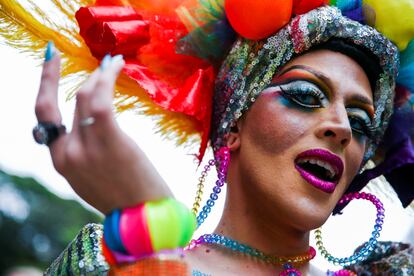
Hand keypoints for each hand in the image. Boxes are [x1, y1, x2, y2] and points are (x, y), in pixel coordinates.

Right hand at [35, 43, 171, 213]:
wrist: (144, 218)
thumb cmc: (124, 197)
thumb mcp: (92, 178)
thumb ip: (82, 153)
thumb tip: (87, 124)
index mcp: (60, 161)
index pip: (44, 114)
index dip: (46, 82)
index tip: (52, 59)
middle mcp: (67, 152)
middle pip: (73, 100)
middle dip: (89, 78)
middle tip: (106, 64)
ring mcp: (85, 147)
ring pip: (87, 95)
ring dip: (101, 74)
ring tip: (115, 64)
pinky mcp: (108, 141)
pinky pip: (102, 100)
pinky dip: (107, 79)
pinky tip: (115, 67)